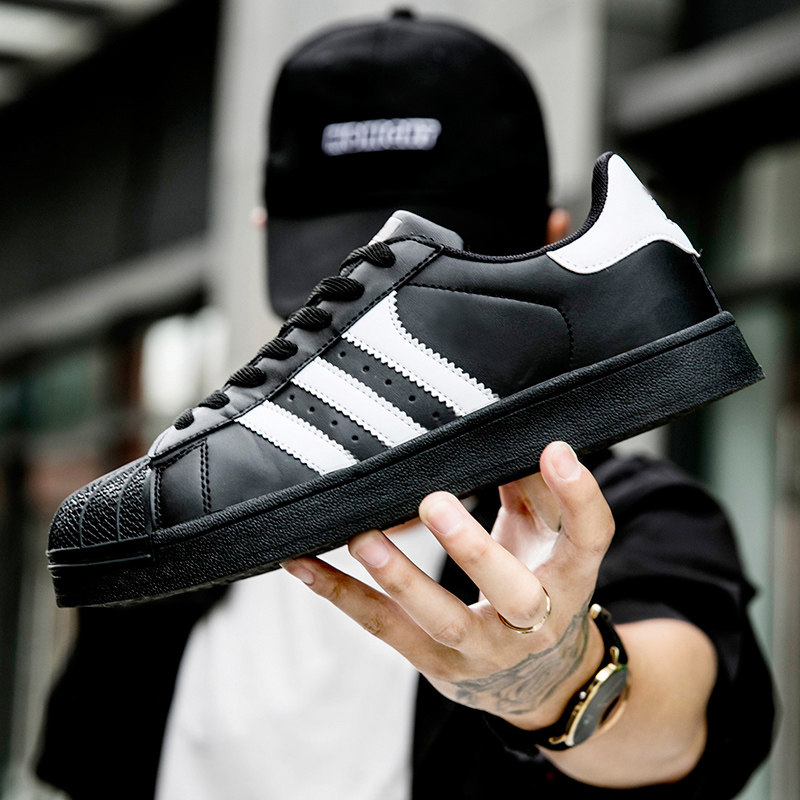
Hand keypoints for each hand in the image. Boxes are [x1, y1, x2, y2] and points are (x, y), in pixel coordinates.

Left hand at [283, 441, 614, 730]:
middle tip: (434, 503)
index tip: (554, 450)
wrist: (540, 680)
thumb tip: (504, 430)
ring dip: (400, 580)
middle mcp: (534, 621)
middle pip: (514, 594)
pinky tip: (303, 564)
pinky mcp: (436, 664)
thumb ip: (530, 488)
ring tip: (363, 540)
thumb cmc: (539, 585)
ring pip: (442, 621)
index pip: (592, 539)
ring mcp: (482, 650)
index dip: (580, 497)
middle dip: (473, 551)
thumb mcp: (546, 539)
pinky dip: (341, 595)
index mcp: (571, 579)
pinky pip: (385, 628)